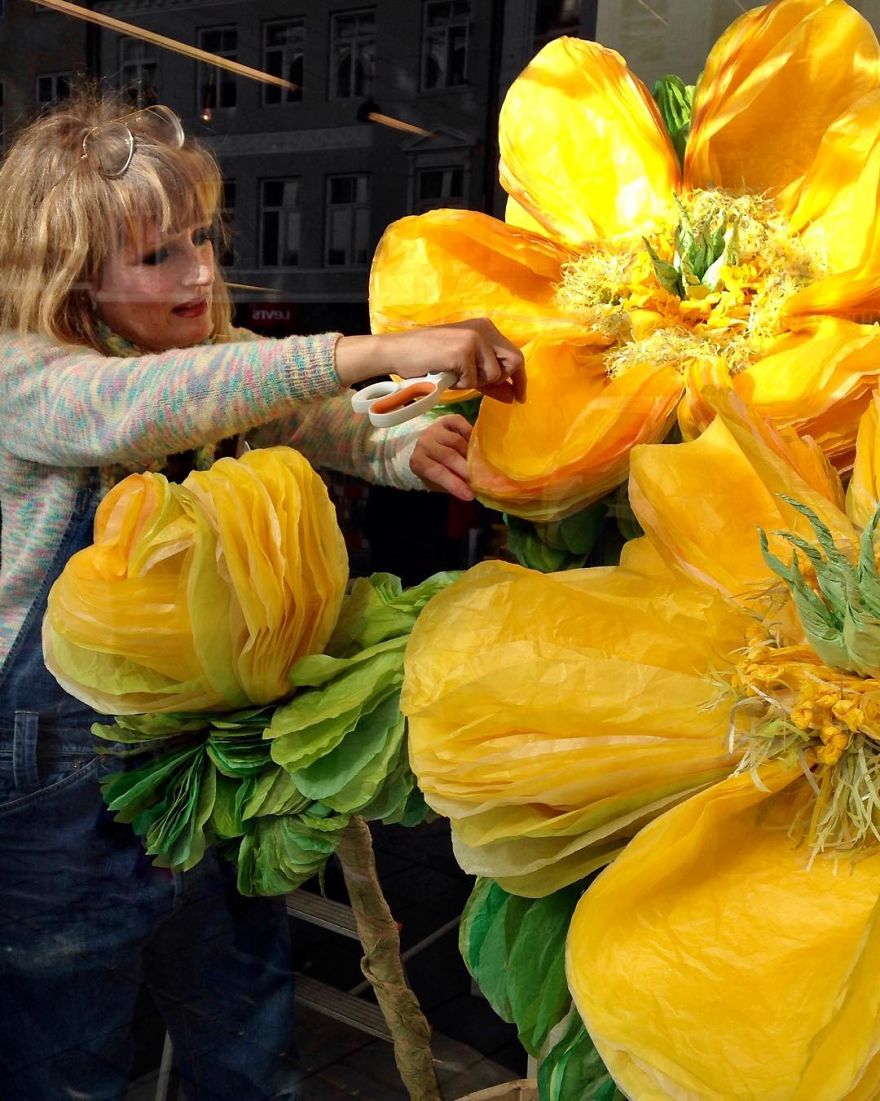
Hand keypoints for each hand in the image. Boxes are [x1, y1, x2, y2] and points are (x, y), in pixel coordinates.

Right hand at [336, 319, 525, 402]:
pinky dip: (460, 385)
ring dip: (475, 383)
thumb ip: (488, 379)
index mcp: (485, 328)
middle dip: (502, 381)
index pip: (514, 354)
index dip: (520, 378)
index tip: (519, 397)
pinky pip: (473, 381)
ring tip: (455, 376)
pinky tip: (446, 375)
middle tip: (488, 390)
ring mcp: (474, 339)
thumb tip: (513, 396)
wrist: (399, 352)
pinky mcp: (463, 351)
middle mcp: (484, 329)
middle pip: (514, 362)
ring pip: (493, 375)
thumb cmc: (429, 359)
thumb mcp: (464, 367)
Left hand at [410, 415, 474, 500]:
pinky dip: (471, 435)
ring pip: (458, 442)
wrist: (428, 448)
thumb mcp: (438, 482)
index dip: (454, 484)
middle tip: (481, 479)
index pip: (437, 472)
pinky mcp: (447, 419)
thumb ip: (452, 483)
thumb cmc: (435, 469)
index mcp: (418, 461)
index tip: (470, 495)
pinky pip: (462, 425)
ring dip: (471, 454)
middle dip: (466, 469)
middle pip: (449, 456)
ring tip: (480, 463)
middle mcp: (424, 443)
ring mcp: (435, 429)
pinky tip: (476, 445)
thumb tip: (473, 490)